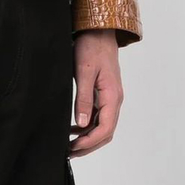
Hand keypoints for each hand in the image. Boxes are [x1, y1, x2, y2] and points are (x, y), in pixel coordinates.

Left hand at [69, 30, 123, 157]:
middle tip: (70, 152)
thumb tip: (82, 124)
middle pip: (106, 132)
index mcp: (112, 96)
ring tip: (70, 144)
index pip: (106, 128)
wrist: (98, 31)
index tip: (74, 148)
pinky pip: (98, 116)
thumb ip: (83, 98)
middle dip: (89, 145)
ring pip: (102, 126)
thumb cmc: (91, 47)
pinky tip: (74, 128)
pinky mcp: (103, 94)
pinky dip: (88, 126)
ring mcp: (110, 97)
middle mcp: (114, 99)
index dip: (90, 142)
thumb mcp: (84, 72)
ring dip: (88, 138)